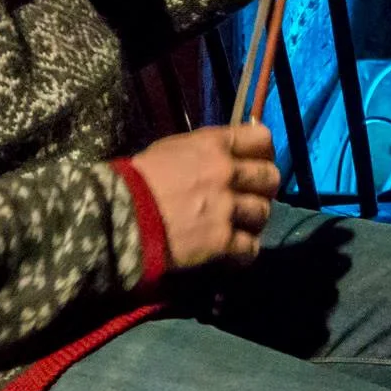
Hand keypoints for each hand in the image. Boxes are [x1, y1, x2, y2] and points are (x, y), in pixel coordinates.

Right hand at [129, 123, 280, 267]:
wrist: (118, 216)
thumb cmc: (139, 178)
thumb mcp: (172, 149)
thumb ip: (206, 150)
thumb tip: (229, 156)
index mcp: (213, 145)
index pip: (263, 138)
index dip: (264, 152)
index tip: (258, 163)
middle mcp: (226, 172)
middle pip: (271, 177)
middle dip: (264, 189)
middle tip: (250, 198)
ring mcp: (226, 207)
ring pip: (264, 212)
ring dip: (253, 221)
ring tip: (238, 227)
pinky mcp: (221, 240)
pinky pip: (251, 247)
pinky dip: (244, 252)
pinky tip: (233, 253)